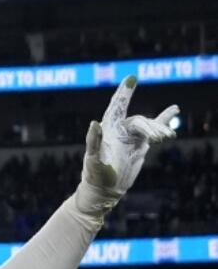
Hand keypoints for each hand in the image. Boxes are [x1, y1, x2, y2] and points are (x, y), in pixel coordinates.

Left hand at [75, 76, 177, 215]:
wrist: (105, 190)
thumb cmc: (95, 175)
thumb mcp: (92, 160)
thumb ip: (93, 141)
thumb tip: (95, 122)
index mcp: (108, 129)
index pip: (116, 106)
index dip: (124, 92)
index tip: (132, 78)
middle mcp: (119, 130)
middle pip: (139, 121)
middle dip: (151, 126)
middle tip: (160, 137)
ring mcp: (131, 136)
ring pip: (149, 126)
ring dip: (160, 129)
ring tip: (167, 136)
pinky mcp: (140, 144)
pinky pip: (154, 129)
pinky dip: (164, 120)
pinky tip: (175, 109)